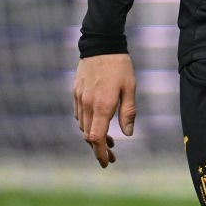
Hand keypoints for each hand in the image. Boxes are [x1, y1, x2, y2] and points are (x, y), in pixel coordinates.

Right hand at [73, 53, 136, 167]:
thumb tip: (127, 134)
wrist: (101, 43)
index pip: (96, 138)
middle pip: (88, 136)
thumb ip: (128, 112)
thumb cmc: (119, 65)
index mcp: (102, 106)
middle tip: (111, 154)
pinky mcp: (76, 91)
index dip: (101, 153)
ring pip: (82, 126)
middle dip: (98, 148)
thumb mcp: (130, 87)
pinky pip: (79, 114)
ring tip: (108, 139)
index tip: (107, 163)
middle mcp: (87, 105)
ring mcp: (80, 98)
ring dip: (93, 135)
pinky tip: (97, 120)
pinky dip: (87, 123)